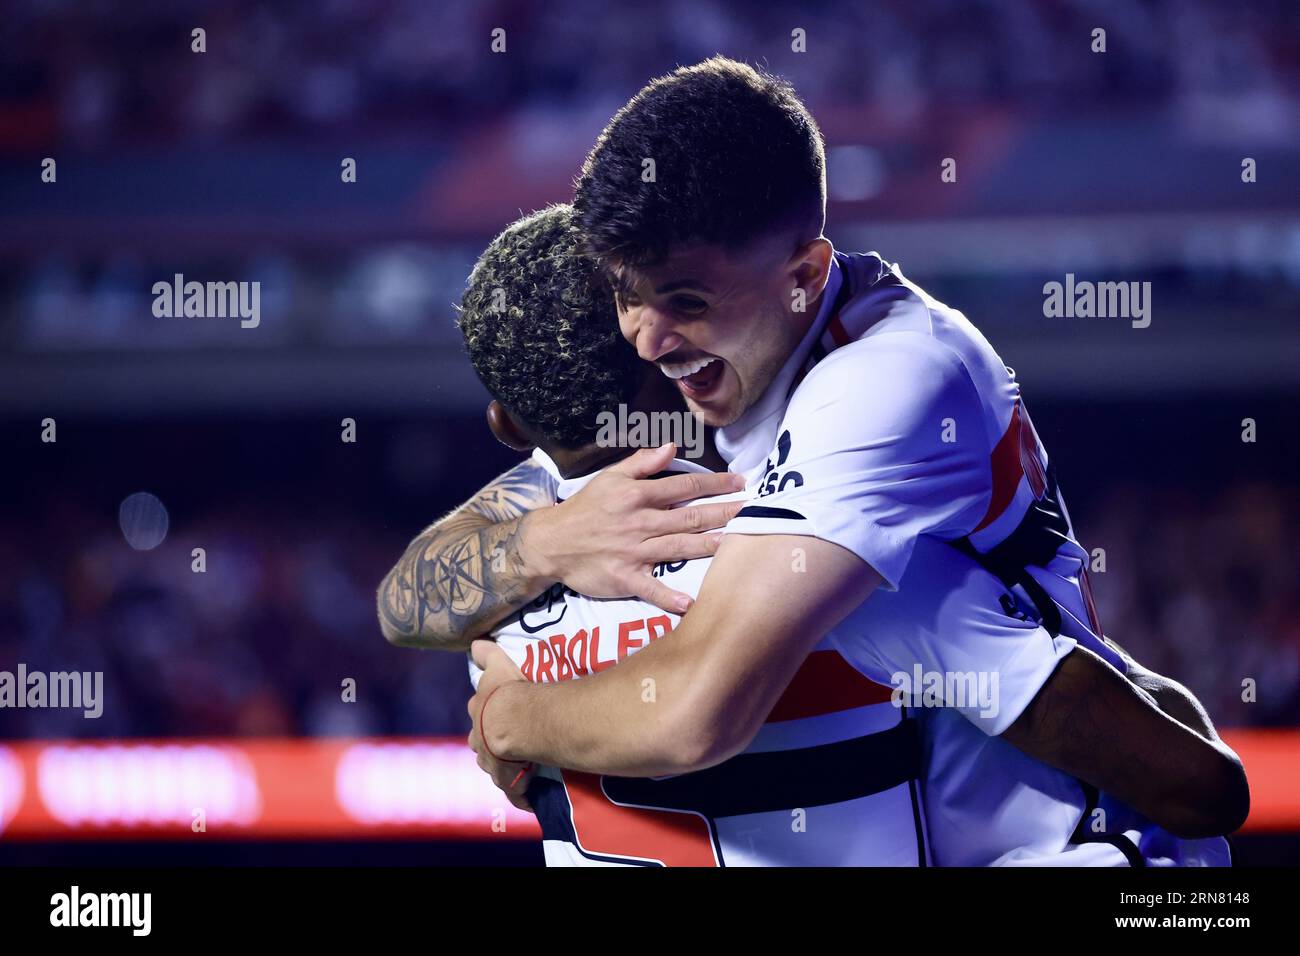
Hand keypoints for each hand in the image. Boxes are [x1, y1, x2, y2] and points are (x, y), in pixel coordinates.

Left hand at [467, 640, 533, 810]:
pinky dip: (521, 794)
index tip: (496, 715)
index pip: (479, 713)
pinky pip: (515, 791)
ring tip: (521, 766)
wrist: (514, 722)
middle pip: (481, 743)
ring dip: (505, 766)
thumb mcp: (498, 666)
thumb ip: (486, 655)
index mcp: (478, 713)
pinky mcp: (507, 782)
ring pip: (495, 766)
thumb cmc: (507, 692)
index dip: (487, 714)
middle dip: (491, 743)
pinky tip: (529, 797)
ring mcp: (491, 763)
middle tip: (508, 742)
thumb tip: (475, 643)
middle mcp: (478, 740)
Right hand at [523, 443, 745, 612]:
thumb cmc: (584, 508)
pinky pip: (651, 588)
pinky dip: (669, 596)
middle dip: (723, 513)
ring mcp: (633, 552)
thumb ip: (642, 463)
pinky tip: (690, 602)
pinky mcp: (625, 578)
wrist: (551, 542)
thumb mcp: (610, 478)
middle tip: (751, 511)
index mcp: (637, 496)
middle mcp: (640, 522)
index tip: (740, 483)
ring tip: (734, 544)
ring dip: (707, 546)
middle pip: (689, 517)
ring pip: (678, 548)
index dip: (715, 483)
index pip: (684, 486)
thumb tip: (671, 447)